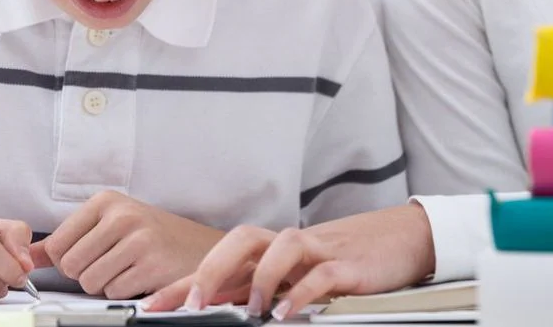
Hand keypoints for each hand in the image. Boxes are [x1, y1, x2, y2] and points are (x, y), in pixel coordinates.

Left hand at [30, 190, 224, 298]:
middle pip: (69, 265)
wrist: (201, 249)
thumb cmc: (152, 236)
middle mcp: (121, 215)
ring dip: (104, 284)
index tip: (87, 256)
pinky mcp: (151, 265)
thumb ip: (65, 241)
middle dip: (84, 274)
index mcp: (106, 201)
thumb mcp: (109, 226)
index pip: (56, 244)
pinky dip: (123, 291)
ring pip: (89, 281)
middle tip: (110, 264)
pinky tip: (140, 276)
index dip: (66, 260)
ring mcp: (138, 239)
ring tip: (126, 268)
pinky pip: (113, 292)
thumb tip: (24, 258)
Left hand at [142, 203, 435, 319]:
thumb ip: (260, 292)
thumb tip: (217, 311)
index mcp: (269, 254)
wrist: (402, 238)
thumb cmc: (346, 259)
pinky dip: (301, 293)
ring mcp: (316, 251)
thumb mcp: (297, 276)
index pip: (217, 264)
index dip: (181, 282)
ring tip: (249, 311)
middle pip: (238, 243)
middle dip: (209, 271)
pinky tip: (288, 314)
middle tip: (191, 304)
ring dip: (258, 280)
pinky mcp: (346, 264)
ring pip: (277, 248)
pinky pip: (319, 273)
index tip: (150, 306)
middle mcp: (286, 248)